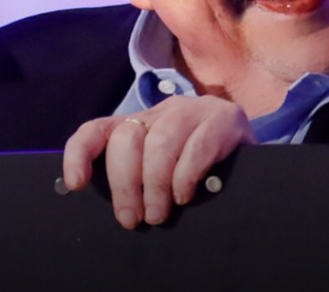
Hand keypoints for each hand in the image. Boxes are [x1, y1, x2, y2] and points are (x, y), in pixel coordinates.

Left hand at [62, 95, 256, 228]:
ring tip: (159, 214)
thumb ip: (138, 178)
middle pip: (127, 138)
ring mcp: (194, 110)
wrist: (252, 151)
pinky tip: (185, 195)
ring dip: (155, 184)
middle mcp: (162, 111)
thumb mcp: (162, 170)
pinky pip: (197, 146)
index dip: (80, 153)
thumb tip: (118, 208)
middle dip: (125, 183)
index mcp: (139, 123)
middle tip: (133, 218)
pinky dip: (186, 176)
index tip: (77, 183)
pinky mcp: (225, 119)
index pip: (97, 129)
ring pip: (160, 142)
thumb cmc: (200, 169)